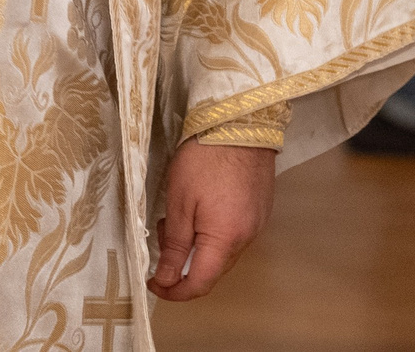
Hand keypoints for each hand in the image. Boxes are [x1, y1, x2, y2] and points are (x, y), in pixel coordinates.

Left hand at [147, 140, 274, 301]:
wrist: (240, 123)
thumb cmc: (205, 158)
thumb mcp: (180, 202)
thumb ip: (175, 246)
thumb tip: (167, 279)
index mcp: (225, 239)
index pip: (200, 284)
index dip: (174, 291)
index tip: (154, 283)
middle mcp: (247, 238)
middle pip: (212, 270)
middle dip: (182, 263)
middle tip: (163, 233)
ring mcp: (257, 224)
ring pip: (222, 252)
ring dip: (197, 246)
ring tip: (179, 216)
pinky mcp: (259, 211)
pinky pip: (233, 235)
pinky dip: (213, 233)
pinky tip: (200, 209)